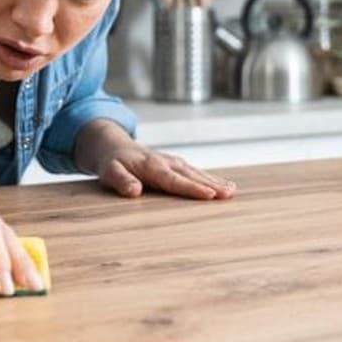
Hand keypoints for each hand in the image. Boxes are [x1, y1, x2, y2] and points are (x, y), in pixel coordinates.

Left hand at [75, 120, 236, 199]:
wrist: (114, 146)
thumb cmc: (112, 163)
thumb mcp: (109, 171)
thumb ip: (122, 181)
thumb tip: (134, 191)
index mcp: (152, 167)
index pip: (174, 180)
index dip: (192, 188)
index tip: (209, 195)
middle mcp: (166, 163)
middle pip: (191, 176)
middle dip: (211, 184)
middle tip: (229, 194)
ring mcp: (173, 162)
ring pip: (196, 173)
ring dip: (215, 181)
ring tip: (232, 191)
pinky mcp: (176, 164)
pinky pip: (195, 172)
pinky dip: (210, 178)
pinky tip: (223, 186)